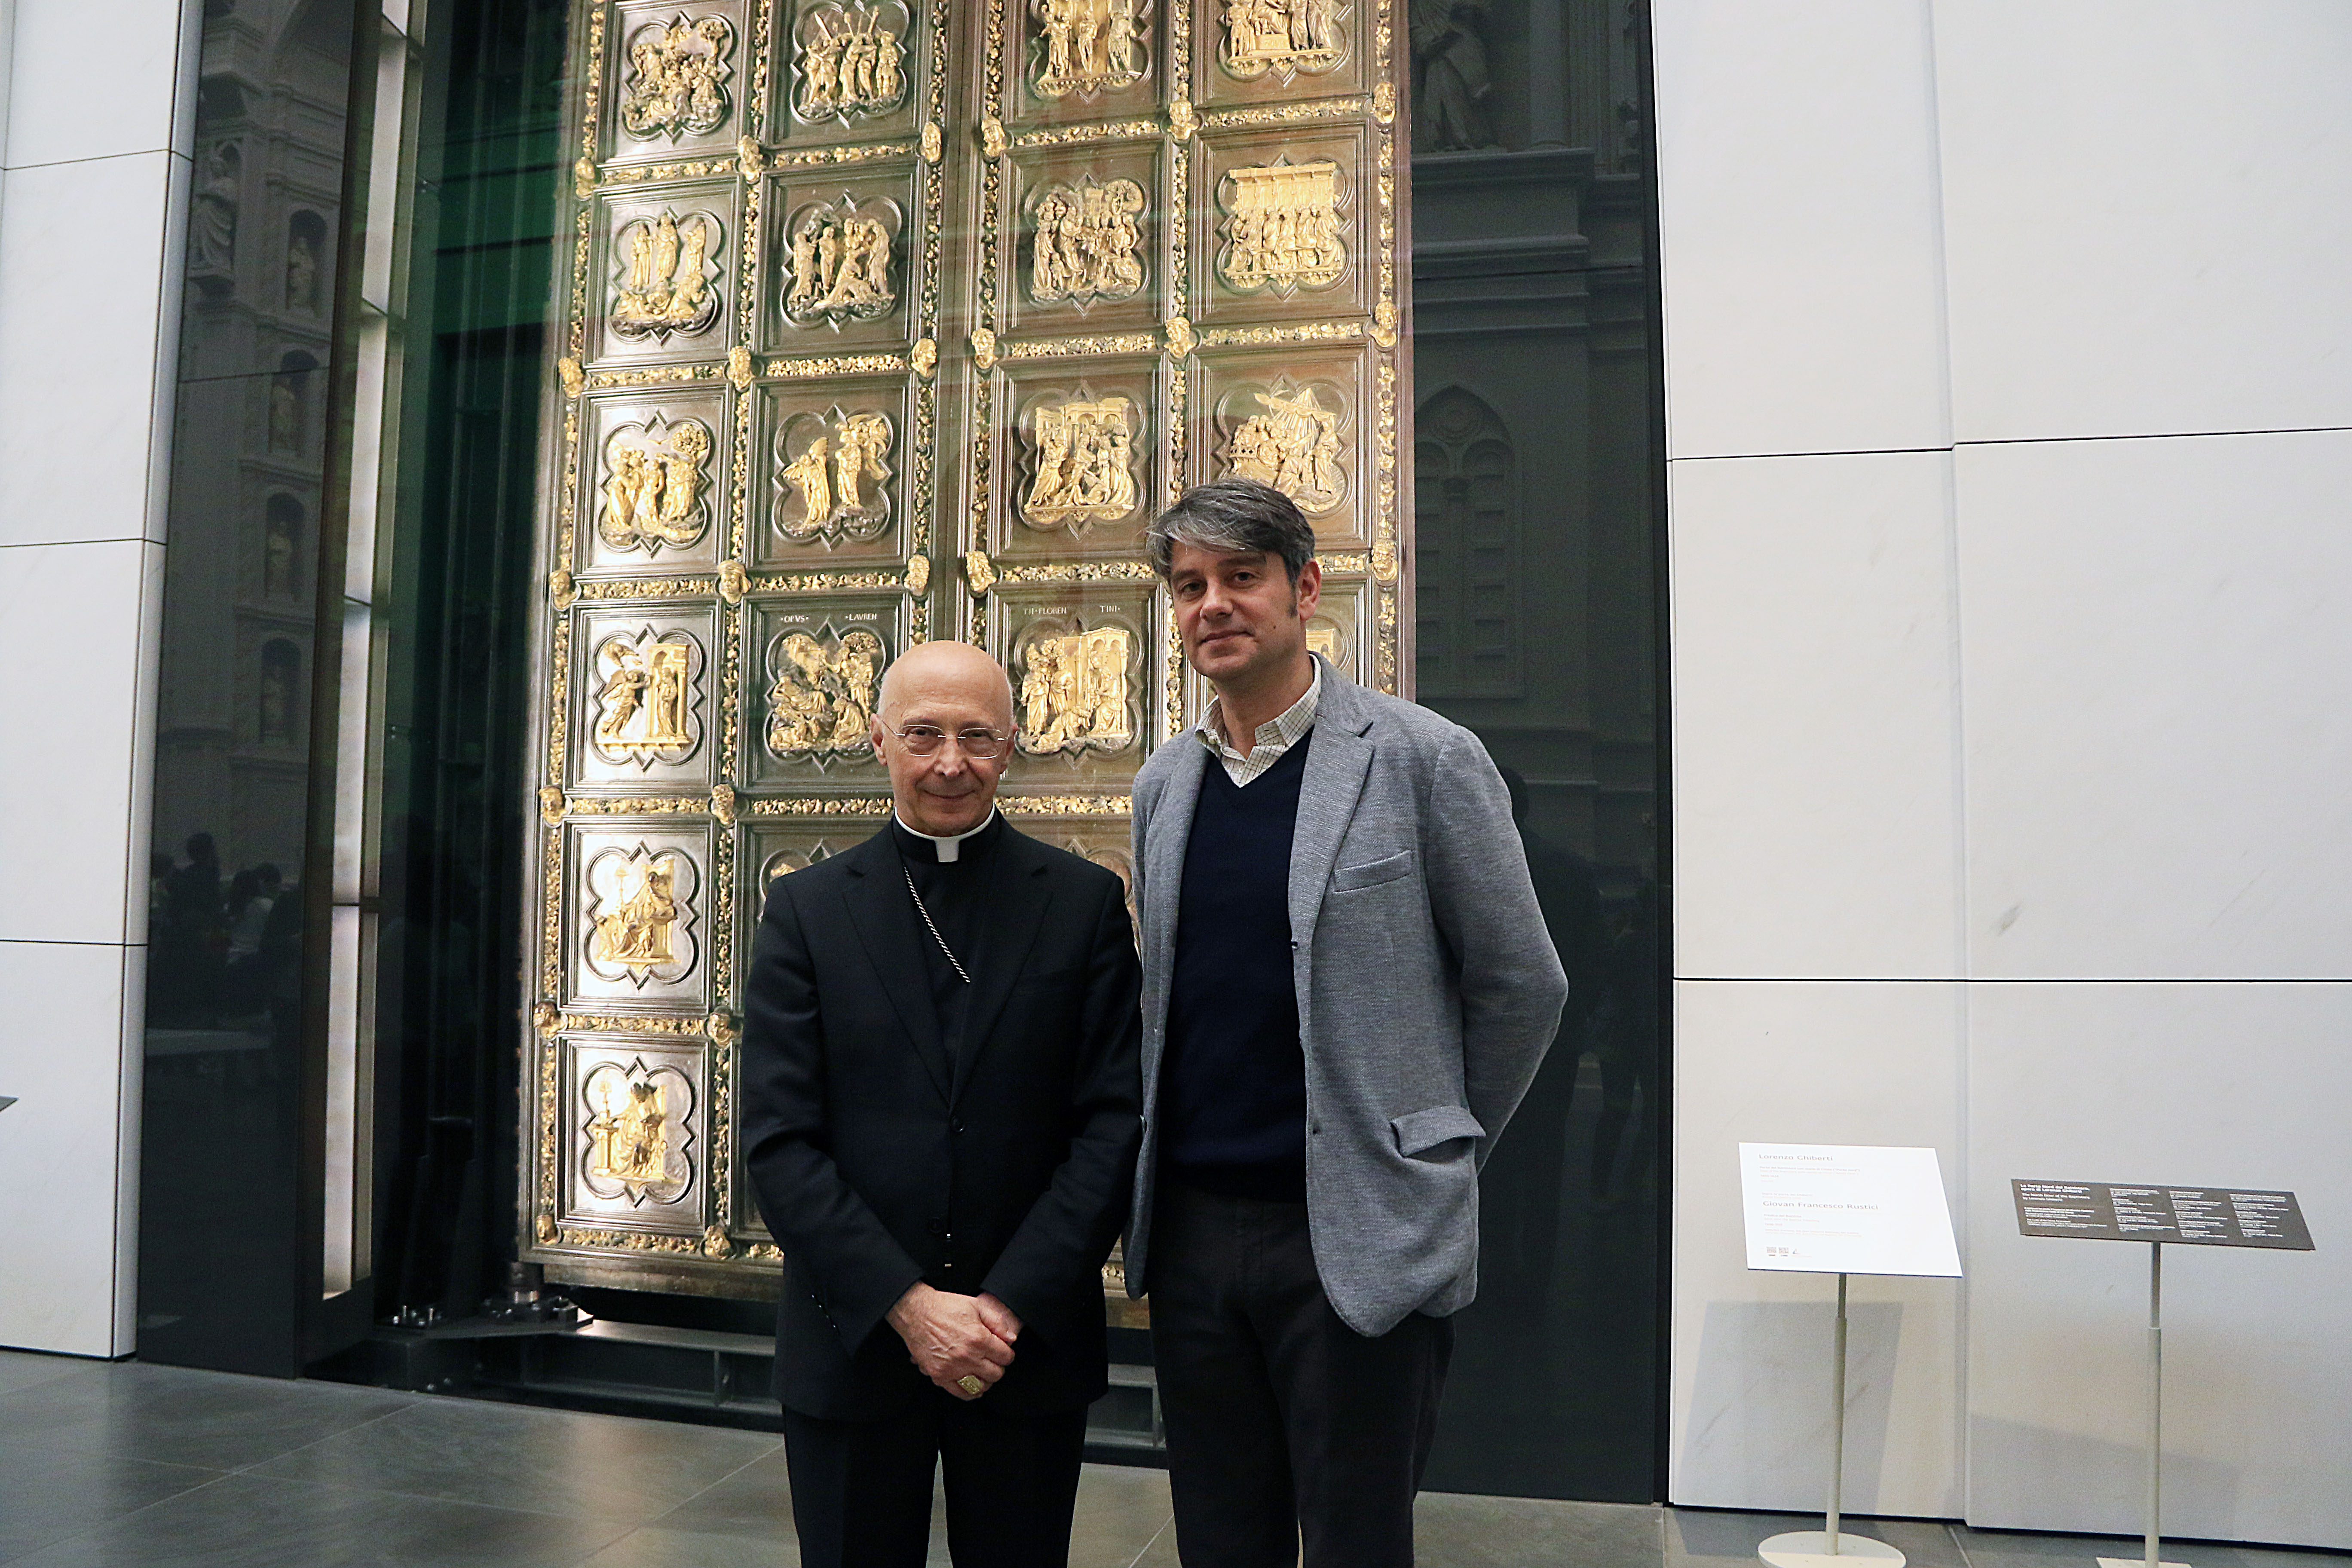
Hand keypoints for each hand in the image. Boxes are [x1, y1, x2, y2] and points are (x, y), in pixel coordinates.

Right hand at [887, 1283, 1014, 1398]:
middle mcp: (967, 1356)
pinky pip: (960, 1392)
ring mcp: (952, 1368)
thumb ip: (997, 1322)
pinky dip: (969, 1392)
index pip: (1006, 1357)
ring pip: (980, 1386)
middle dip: (998, 1367)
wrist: (916, 1313)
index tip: (1002, 1351)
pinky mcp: (939, 1375)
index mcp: (979, 1339)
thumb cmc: (945, 1307)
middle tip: (993, 1360)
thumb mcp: (976, 1306)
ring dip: (985, 1380)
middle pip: (996, 1374)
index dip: (1007, 1354)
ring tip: (983, 1372)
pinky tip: (972, 1384)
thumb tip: (1011, 1339)